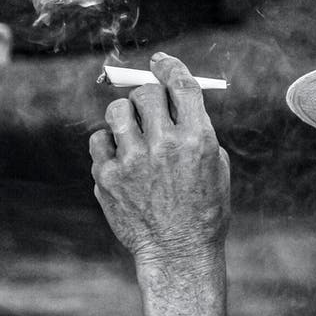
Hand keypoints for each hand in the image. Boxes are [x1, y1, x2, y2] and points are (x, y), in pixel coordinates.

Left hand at [89, 52, 230, 267]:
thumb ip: (197, 130)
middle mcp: (165, 146)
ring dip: (127, 117)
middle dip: (148, 96)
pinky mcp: (107, 177)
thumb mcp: (215, 166)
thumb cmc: (204, 210)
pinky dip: (110, 146)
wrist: (179, 253)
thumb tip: (174, 97)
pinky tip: (123, 161)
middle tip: (150, 109)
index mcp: (198, 140)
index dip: (170, 67)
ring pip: (118, 111)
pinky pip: (100, 141)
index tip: (161, 63)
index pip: (181, 85)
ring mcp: (133, 161)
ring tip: (134, 135)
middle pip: (146, 93)